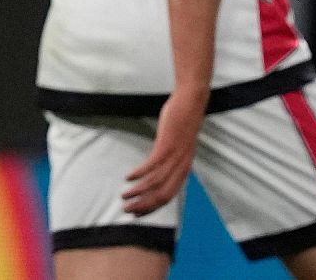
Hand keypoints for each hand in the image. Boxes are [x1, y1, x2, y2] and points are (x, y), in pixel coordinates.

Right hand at [123, 89, 205, 215]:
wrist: (191, 102)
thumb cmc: (184, 121)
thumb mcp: (180, 146)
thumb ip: (172, 159)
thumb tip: (160, 167)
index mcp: (184, 169)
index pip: (169, 197)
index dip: (152, 207)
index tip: (138, 213)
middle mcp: (181, 167)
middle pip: (162, 195)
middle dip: (143, 206)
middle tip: (127, 210)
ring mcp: (174, 156)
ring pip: (155, 183)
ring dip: (138, 192)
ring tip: (124, 196)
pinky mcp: (167, 145)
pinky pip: (152, 166)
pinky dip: (139, 174)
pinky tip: (128, 177)